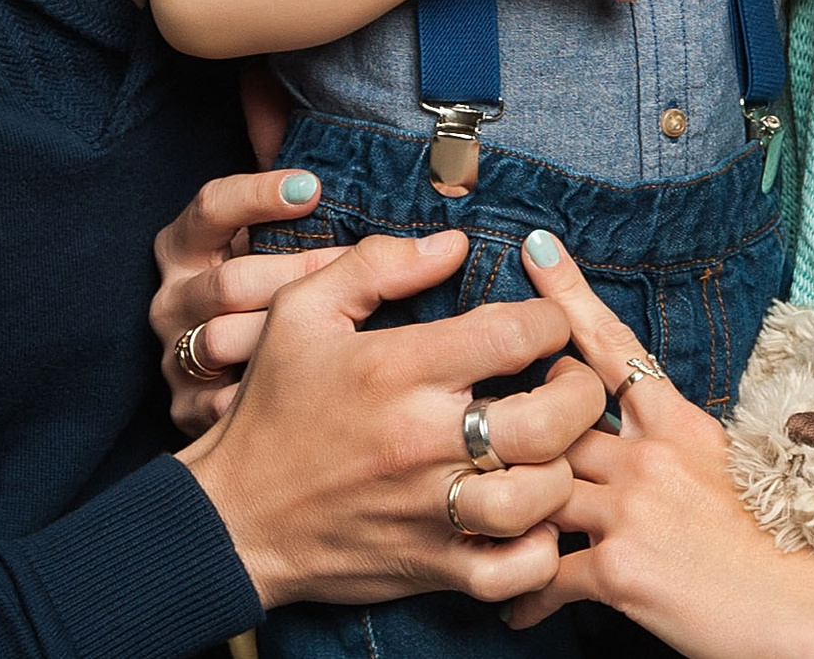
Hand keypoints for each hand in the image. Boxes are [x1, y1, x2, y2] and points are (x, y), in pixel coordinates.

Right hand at [150, 168, 346, 432]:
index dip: (257, 195)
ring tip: (346, 336)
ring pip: (224, 344)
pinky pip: (222, 406)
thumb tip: (263, 79)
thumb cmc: (256, 282)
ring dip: (287, 340)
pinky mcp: (185, 410)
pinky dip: (267, 402)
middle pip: (229, 284)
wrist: (216, 380)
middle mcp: (172, 299)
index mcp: (185, 246)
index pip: (210, 208)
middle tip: (355, 272)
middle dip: (296, 276)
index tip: (312, 187)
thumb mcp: (260, 224)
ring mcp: (175, 356)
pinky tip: (314, 394)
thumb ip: (269, 157)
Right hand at [181, 231, 608, 609]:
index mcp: (397, 368)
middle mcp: (422, 439)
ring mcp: (431, 510)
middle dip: (580, 392)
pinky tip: (534, 516)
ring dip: (565, 467)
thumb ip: (377, 264)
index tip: (545, 323)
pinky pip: (517, 569)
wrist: (234, 515)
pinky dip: (542, 547)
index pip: (515, 335)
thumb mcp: (301, 311)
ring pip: (543, 495)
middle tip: (567, 379)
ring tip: (555, 445)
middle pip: (550, 419)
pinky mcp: (433, 565)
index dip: (550, 320)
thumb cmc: (273, 406)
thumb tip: (453, 245)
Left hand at [506, 232, 813, 653]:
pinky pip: (548, 575)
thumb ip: (679, 447)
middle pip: (554, 418)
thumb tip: (646, 441)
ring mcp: (633, 510)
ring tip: (477, 522)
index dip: (569, 297)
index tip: (534, 249)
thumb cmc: (785, 544)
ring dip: (508, 508)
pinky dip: (527, 595)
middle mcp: (651, 457)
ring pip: (538, 488)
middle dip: (515, 421)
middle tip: (483, 427)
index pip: (614, 347)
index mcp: (681, 425)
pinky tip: (516, 609)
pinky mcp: (621, 571)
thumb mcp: (734, 468)